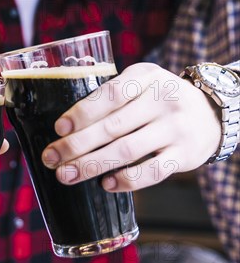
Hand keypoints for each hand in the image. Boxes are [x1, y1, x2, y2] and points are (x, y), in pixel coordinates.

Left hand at [41, 63, 220, 191]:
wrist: (211, 113)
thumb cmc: (158, 100)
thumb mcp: (140, 84)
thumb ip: (111, 97)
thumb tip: (65, 128)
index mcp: (146, 77)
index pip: (111, 94)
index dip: (82, 113)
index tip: (58, 128)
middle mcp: (163, 100)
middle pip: (112, 127)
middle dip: (76, 145)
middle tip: (50, 158)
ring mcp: (175, 128)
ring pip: (127, 150)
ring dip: (91, 165)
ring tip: (66, 175)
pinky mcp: (184, 155)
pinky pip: (152, 171)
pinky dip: (126, 180)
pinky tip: (105, 184)